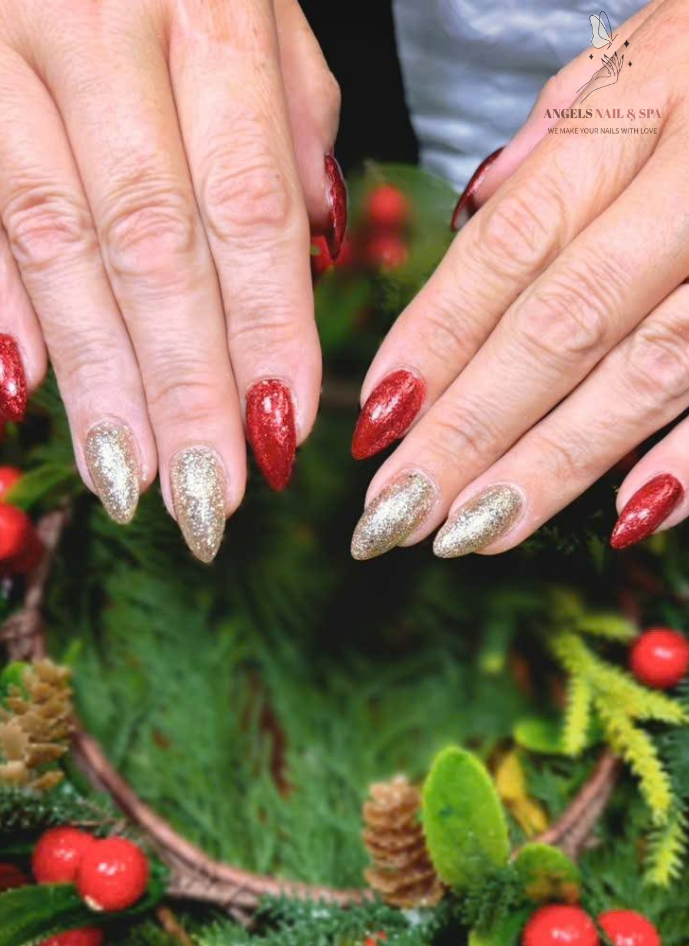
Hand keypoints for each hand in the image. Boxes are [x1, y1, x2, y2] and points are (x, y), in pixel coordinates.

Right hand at [0, 0, 342, 560]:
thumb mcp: (260, 4)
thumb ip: (287, 125)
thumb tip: (313, 259)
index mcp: (209, 7)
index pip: (248, 205)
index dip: (266, 328)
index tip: (280, 432)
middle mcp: (98, 28)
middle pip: (152, 243)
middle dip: (183, 385)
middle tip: (206, 498)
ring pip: (54, 241)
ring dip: (97, 378)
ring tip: (130, 480)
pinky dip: (3, 310)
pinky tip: (28, 396)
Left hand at [350, 0, 688, 560]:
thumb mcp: (648, 57)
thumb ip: (563, 136)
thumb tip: (477, 212)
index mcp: (641, 102)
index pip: (510, 242)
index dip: (435, 337)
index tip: (374, 419)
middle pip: (560, 323)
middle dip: (468, 429)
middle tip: (395, 512)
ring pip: (646, 368)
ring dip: (552, 464)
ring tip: (473, 532)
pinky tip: (625, 517)